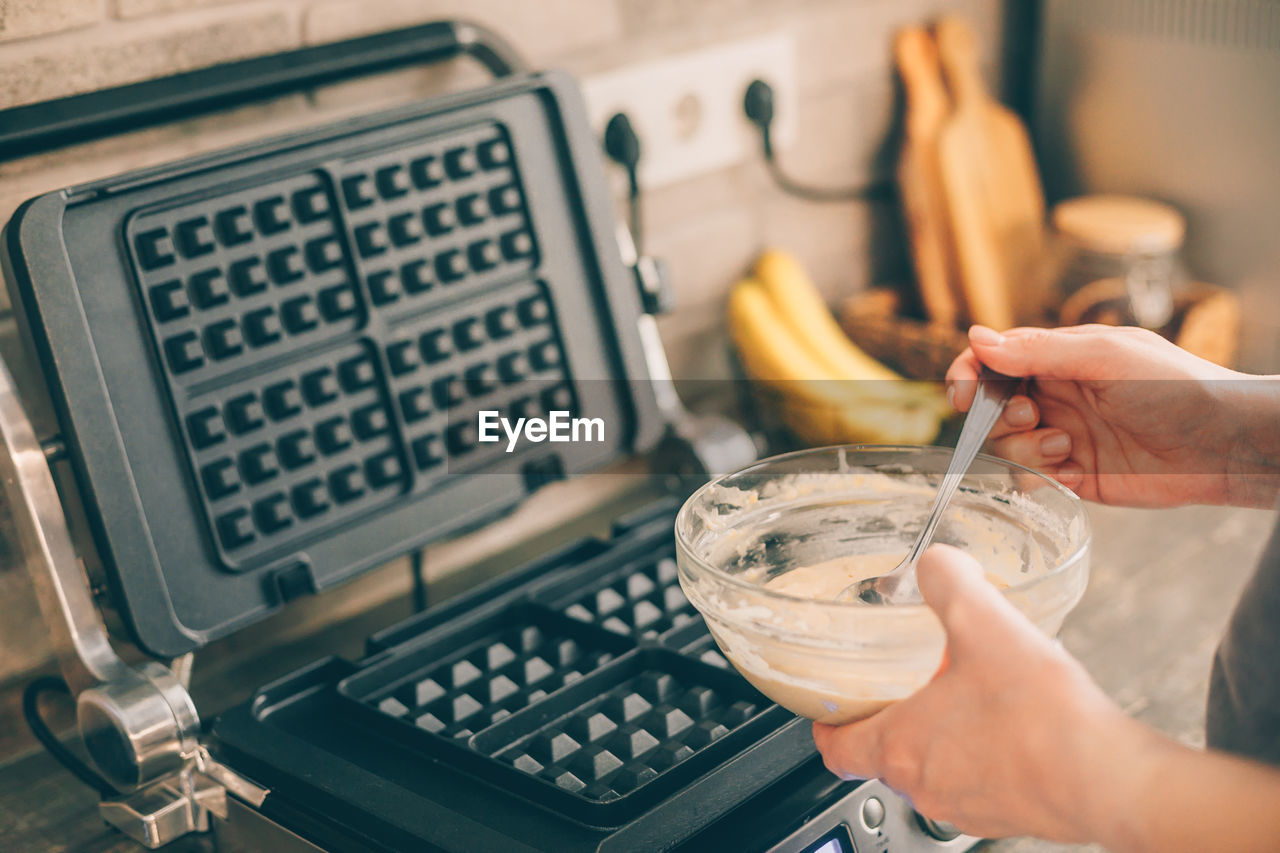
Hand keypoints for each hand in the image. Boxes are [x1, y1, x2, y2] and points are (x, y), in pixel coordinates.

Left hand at [812, 545, 1152, 841]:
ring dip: (942, 738)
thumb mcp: (984, 624)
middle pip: (885, 758)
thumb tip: (935, 563)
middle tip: (906, 687)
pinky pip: (982, 784)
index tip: (828, 713)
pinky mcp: (1011, 816)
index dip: (827, 726)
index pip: (836, 750)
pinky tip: (1013, 723)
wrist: (1111, 779)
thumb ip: (948, 583)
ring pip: (936, 772)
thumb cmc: (1042, 719)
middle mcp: (927, 786)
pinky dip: (985, 756)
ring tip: (967, 698)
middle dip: (893, 720)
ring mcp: (969, 808)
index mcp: (901, 747)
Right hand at [946, 324, 1279, 507]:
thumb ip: (1039, 350)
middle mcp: (1055, 397)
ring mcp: (1062, 437)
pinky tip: (1075, 471)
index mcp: (1059, 359)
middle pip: (990, 408)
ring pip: (1004, 447)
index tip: (962, 393)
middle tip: (1032, 417)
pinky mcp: (1073, 477)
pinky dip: (1039, 477)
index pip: (994, 360)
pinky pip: (1029, 480)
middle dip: (999, 416)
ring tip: (1066, 446)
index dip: (969, 373)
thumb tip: (977, 339)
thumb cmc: (1178, 386)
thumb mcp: (1105, 356)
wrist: (1224, 444)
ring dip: (1024, 448)